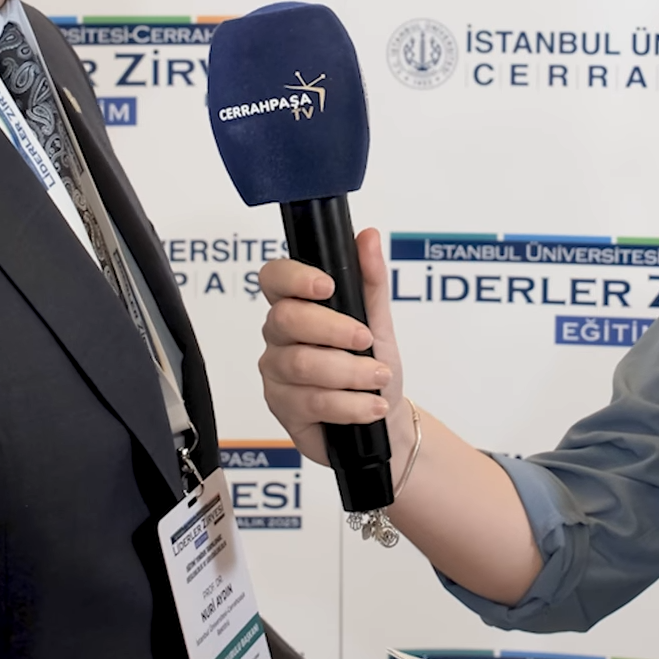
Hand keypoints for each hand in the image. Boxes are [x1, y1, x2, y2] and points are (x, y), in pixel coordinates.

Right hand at [257, 227, 407, 467]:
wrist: (385, 422)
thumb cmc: (375, 367)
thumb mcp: (379, 322)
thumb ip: (371, 280)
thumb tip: (367, 236)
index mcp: (297, 306)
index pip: (274, 278)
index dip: (294, 278)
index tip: (328, 286)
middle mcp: (279, 337)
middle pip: (286, 319)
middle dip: (334, 329)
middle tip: (367, 340)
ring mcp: (277, 373)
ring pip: (302, 363)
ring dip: (350, 372)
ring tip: (378, 378)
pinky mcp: (283, 408)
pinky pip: (312, 401)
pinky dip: (350, 404)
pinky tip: (370, 405)